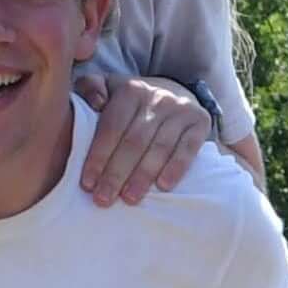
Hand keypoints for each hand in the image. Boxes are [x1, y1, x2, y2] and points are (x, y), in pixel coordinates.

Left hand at [72, 73, 215, 206]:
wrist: (174, 93)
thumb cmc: (132, 103)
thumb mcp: (107, 87)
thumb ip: (90, 88)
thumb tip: (96, 103)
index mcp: (130, 90)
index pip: (111, 127)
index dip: (98, 157)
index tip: (87, 184)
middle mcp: (157, 97)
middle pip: (134, 141)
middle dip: (116, 173)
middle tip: (103, 199)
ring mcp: (181, 109)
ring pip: (160, 147)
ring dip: (143, 176)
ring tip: (130, 199)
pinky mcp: (201, 121)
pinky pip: (188, 148)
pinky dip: (176, 168)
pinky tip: (163, 187)